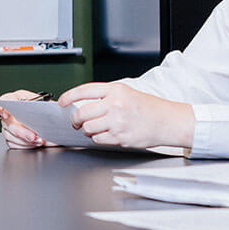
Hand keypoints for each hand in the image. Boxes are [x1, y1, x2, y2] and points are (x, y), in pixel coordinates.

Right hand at [0, 89, 56, 149]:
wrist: (56, 129)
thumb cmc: (52, 115)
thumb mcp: (50, 106)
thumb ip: (44, 103)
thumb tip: (40, 105)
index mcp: (19, 99)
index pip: (5, 100)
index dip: (4, 107)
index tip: (7, 114)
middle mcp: (12, 113)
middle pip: (7, 121)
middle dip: (20, 131)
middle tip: (32, 136)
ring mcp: (10, 126)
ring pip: (9, 135)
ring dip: (24, 140)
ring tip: (38, 140)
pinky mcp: (12, 138)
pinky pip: (13, 144)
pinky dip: (24, 146)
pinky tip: (34, 144)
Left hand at [60, 82, 194, 149]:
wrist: (167, 121)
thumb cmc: (147, 107)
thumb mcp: (126, 93)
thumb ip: (105, 96)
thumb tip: (82, 104)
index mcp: (115, 90)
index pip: (84, 91)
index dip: (69, 96)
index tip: (62, 102)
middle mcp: (115, 104)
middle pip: (82, 113)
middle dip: (75, 119)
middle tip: (76, 121)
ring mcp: (117, 121)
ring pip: (88, 128)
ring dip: (88, 130)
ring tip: (96, 127)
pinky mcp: (120, 137)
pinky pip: (98, 139)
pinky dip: (99, 138)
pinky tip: (107, 133)